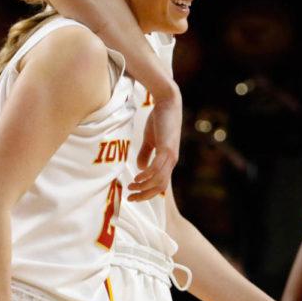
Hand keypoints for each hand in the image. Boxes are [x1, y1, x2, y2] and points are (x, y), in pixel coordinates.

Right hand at [129, 85, 181, 201]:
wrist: (167, 102)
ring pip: (159, 180)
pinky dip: (147, 175)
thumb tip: (140, 168)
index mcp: (168, 160)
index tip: (133, 196)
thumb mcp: (150, 139)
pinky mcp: (166, 148)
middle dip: (145, 195)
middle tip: (130, 198)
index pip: (160, 184)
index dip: (147, 193)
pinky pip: (157, 168)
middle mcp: (171, 161)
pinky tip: (137, 176)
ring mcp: (170, 156)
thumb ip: (145, 153)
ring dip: (144, 187)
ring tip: (131, 186)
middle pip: (160, 187)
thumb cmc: (159, 119)